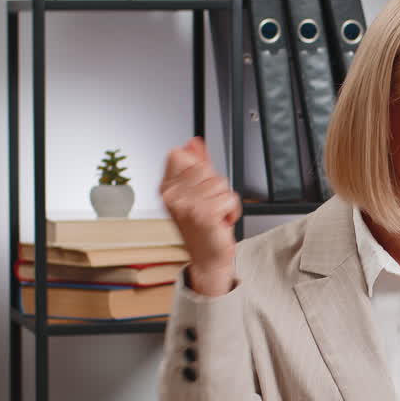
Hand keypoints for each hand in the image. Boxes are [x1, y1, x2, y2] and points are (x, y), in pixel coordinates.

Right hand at [159, 137, 240, 295]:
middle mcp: (172, 196)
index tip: (199, 185)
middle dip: (215, 185)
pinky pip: (230, 197)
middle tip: (208, 204)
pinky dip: (233, 210)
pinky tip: (221, 221)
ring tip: (215, 214)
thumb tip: (193, 142)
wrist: (208, 258)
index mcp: (166, 188)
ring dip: (225, 199)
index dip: (196, 166)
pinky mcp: (204, 214)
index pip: (177, 154)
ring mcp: (186, 205)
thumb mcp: (196, 193)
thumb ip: (195, 165)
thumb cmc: (202, 227)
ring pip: (221, 182)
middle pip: (205, 167)